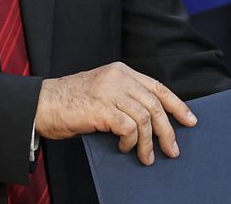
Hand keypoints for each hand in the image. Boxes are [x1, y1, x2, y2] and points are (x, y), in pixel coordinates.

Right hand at [35, 62, 195, 164]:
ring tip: (147, 157)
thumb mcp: (103, 91)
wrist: (40, 104)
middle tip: (172, 149)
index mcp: (122, 72)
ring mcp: (111, 92)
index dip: (177, 105)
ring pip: (145, 118)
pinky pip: (128, 127)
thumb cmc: (70, 102)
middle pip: (155, 104)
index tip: (190, 120)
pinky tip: (125, 149)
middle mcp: (120, 78)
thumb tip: (150, 122)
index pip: (158, 87)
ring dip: (149, 142)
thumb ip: (124, 98)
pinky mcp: (102, 109)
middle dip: (168, 130)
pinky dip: (131, 141)